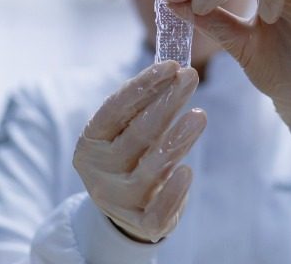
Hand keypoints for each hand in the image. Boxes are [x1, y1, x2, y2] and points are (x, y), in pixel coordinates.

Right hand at [73, 61, 205, 242]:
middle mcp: (98, 171)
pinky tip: (188, 172)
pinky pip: (158, 211)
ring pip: (150, 169)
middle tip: (191, 77)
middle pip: (136, 135)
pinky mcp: (141, 225)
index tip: (171, 65)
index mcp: (91, 142)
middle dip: (166, 103)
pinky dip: (173, 193)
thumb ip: (143, 105)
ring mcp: (117, 200)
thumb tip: (174, 67)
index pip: (115, 109)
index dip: (143, 86)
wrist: (127, 210)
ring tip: (200, 115)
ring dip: (177, 140)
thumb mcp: (127, 131)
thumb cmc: (132, 157)